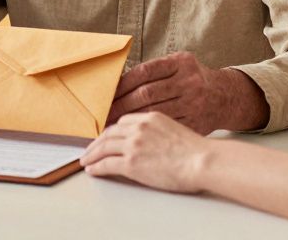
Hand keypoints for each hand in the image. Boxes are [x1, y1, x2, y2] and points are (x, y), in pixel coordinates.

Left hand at [81, 112, 206, 192]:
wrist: (201, 161)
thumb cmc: (196, 151)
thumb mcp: (175, 130)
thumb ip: (158, 132)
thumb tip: (150, 144)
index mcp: (150, 117)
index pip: (123, 122)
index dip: (111, 131)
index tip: (106, 138)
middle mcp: (138, 128)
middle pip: (109, 133)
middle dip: (96, 143)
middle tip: (89, 150)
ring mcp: (133, 144)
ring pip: (104, 147)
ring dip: (92, 154)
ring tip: (86, 161)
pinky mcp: (131, 162)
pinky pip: (107, 164)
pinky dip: (96, 167)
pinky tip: (92, 170)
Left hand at [107, 52, 243, 133]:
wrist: (225, 98)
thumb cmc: (193, 82)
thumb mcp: (178, 66)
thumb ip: (154, 72)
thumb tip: (117, 84)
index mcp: (182, 63)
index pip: (144, 72)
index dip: (122, 84)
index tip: (106, 95)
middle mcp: (189, 81)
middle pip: (145, 93)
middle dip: (120, 105)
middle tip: (103, 115)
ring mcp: (193, 103)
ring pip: (152, 112)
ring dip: (128, 121)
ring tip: (110, 127)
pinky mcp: (195, 123)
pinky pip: (164, 128)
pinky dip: (144, 133)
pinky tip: (129, 137)